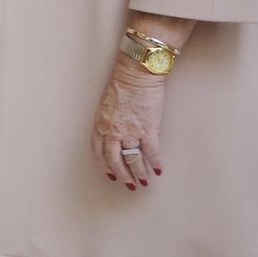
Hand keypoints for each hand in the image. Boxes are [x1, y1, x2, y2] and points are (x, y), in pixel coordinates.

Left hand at [89, 59, 166, 190]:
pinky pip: (151, 151)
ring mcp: (130, 130)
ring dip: (139, 173)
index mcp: (100, 124)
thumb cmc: (121, 84)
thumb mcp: (105, 105)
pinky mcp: (148, 128)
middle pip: (114, 160)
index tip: (110, 174)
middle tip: (130, 184)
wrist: (136, 73)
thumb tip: (114, 136)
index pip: (98, 152)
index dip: (104, 165)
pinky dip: (155, 162)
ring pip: (132, 159)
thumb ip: (107, 122)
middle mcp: (113, 130)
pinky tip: (158, 170)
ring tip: (144, 181)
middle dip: (122, 175)